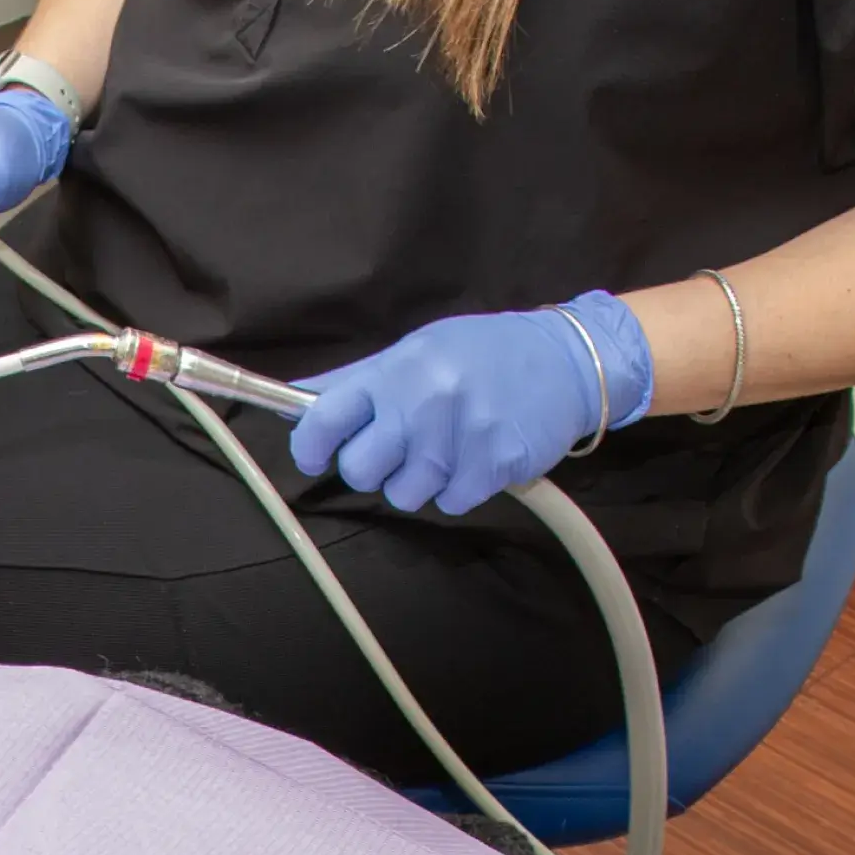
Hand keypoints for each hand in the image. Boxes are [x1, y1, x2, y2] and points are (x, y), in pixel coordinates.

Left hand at [287, 295, 654, 514]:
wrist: (566, 361)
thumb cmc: (481, 353)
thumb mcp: (415, 351)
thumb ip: (353, 381)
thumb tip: (288, 401)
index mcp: (395, 370)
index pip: (325, 418)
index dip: (311, 446)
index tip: (317, 454)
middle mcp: (422, 402)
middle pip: (360, 471)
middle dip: (373, 468)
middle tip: (400, 448)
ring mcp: (459, 437)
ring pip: (404, 495)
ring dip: (419, 481)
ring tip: (446, 447)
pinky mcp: (493, 466)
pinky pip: (449, 503)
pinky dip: (459, 489)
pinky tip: (476, 457)